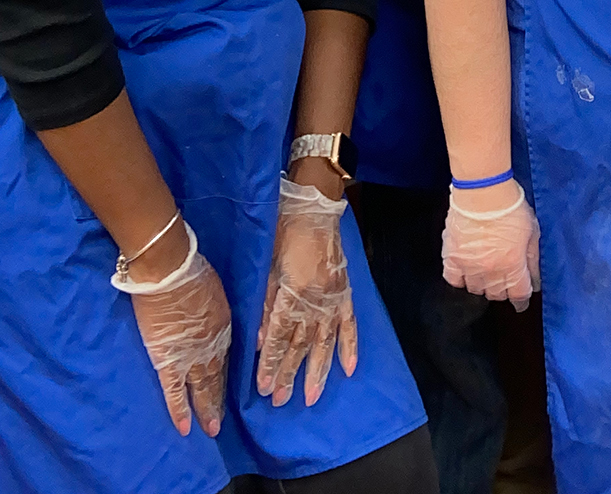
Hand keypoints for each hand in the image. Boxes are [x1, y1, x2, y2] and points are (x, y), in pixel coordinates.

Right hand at [127, 228, 232, 437]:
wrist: (169, 271)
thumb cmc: (191, 271)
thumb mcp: (215, 288)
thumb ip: (215, 307)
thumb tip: (211, 314)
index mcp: (224, 326)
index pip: (228, 357)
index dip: (228, 374)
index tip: (230, 389)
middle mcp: (213, 345)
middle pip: (218, 376)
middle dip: (220, 399)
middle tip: (223, 421)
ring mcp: (192, 356)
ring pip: (202, 388)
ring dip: (207, 410)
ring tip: (212, 429)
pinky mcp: (168, 361)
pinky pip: (175, 392)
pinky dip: (180, 411)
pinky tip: (185, 428)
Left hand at [255, 177, 357, 406]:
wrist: (314, 208)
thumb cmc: (284, 232)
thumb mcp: (268, 266)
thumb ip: (265, 306)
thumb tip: (260, 342)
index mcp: (295, 293)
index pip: (281, 337)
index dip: (272, 363)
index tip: (263, 387)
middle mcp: (317, 301)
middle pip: (301, 345)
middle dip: (289, 375)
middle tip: (280, 401)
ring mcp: (334, 298)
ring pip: (325, 342)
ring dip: (317, 371)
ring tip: (310, 396)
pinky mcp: (345, 292)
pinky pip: (350, 325)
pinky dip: (350, 347)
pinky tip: (348, 369)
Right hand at [441, 179, 540, 309]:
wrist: (483, 192)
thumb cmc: (512, 208)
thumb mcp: (533, 232)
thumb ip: (533, 259)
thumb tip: (535, 281)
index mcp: (512, 265)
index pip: (518, 294)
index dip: (521, 300)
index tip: (521, 302)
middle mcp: (490, 270)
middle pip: (496, 294)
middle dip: (503, 291)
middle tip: (505, 281)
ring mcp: (469, 265)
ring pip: (476, 290)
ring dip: (484, 286)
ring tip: (487, 275)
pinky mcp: (452, 256)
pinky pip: (453, 279)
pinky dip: (460, 280)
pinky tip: (467, 273)